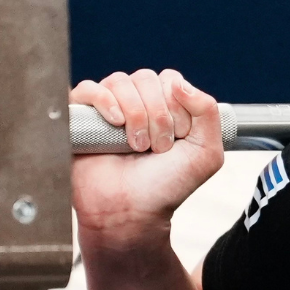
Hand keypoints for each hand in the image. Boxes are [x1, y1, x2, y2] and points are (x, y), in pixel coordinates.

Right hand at [71, 69, 225, 255]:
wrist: (131, 212)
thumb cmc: (165, 186)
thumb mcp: (206, 153)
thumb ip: (208, 112)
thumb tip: (178, 82)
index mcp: (166, 106)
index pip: (171, 80)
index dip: (177, 107)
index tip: (177, 140)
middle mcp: (137, 102)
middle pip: (146, 78)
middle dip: (158, 115)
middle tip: (156, 148)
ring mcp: (108, 107)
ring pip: (120, 81)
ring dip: (135, 114)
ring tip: (136, 146)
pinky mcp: (81, 116)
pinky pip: (88, 88)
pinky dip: (105, 101)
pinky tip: (115, 123)